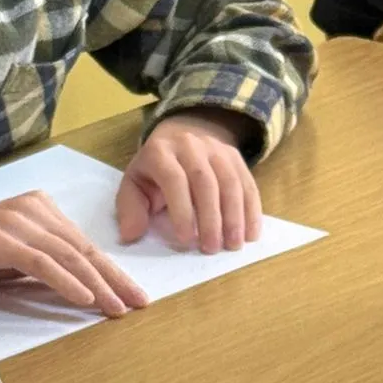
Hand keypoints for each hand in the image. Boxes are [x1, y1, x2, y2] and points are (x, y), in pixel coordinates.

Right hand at [0, 194, 148, 316]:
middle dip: (113, 278)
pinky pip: (41, 262)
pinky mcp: (1, 238)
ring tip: (116, 307)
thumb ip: (48, 263)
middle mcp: (34, 209)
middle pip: (82, 249)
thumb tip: (87, 287)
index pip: (84, 244)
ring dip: (96, 285)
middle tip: (138, 303)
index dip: (112, 270)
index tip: (134, 295)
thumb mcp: (17, 257)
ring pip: (67, 256)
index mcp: (42, 209)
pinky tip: (85, 299)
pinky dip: (66, 282)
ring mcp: (18, 221)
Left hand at [117, 109, 261, 253]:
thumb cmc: (154, 170)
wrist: (180, 134)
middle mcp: (190, 145)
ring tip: (233, 245)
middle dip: (210, 217)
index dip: (181, 210)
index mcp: (160, 152)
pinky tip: (251, 233)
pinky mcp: (235, 157)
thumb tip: (131, 234)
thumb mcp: (133, 184)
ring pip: (230, 181)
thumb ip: (130, 209)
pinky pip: (247, 183)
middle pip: (205, 181)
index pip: (174, 179)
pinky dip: (251, 210)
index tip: (186, 240)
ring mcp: (216, 149)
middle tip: (211, 249)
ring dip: (234, 216)